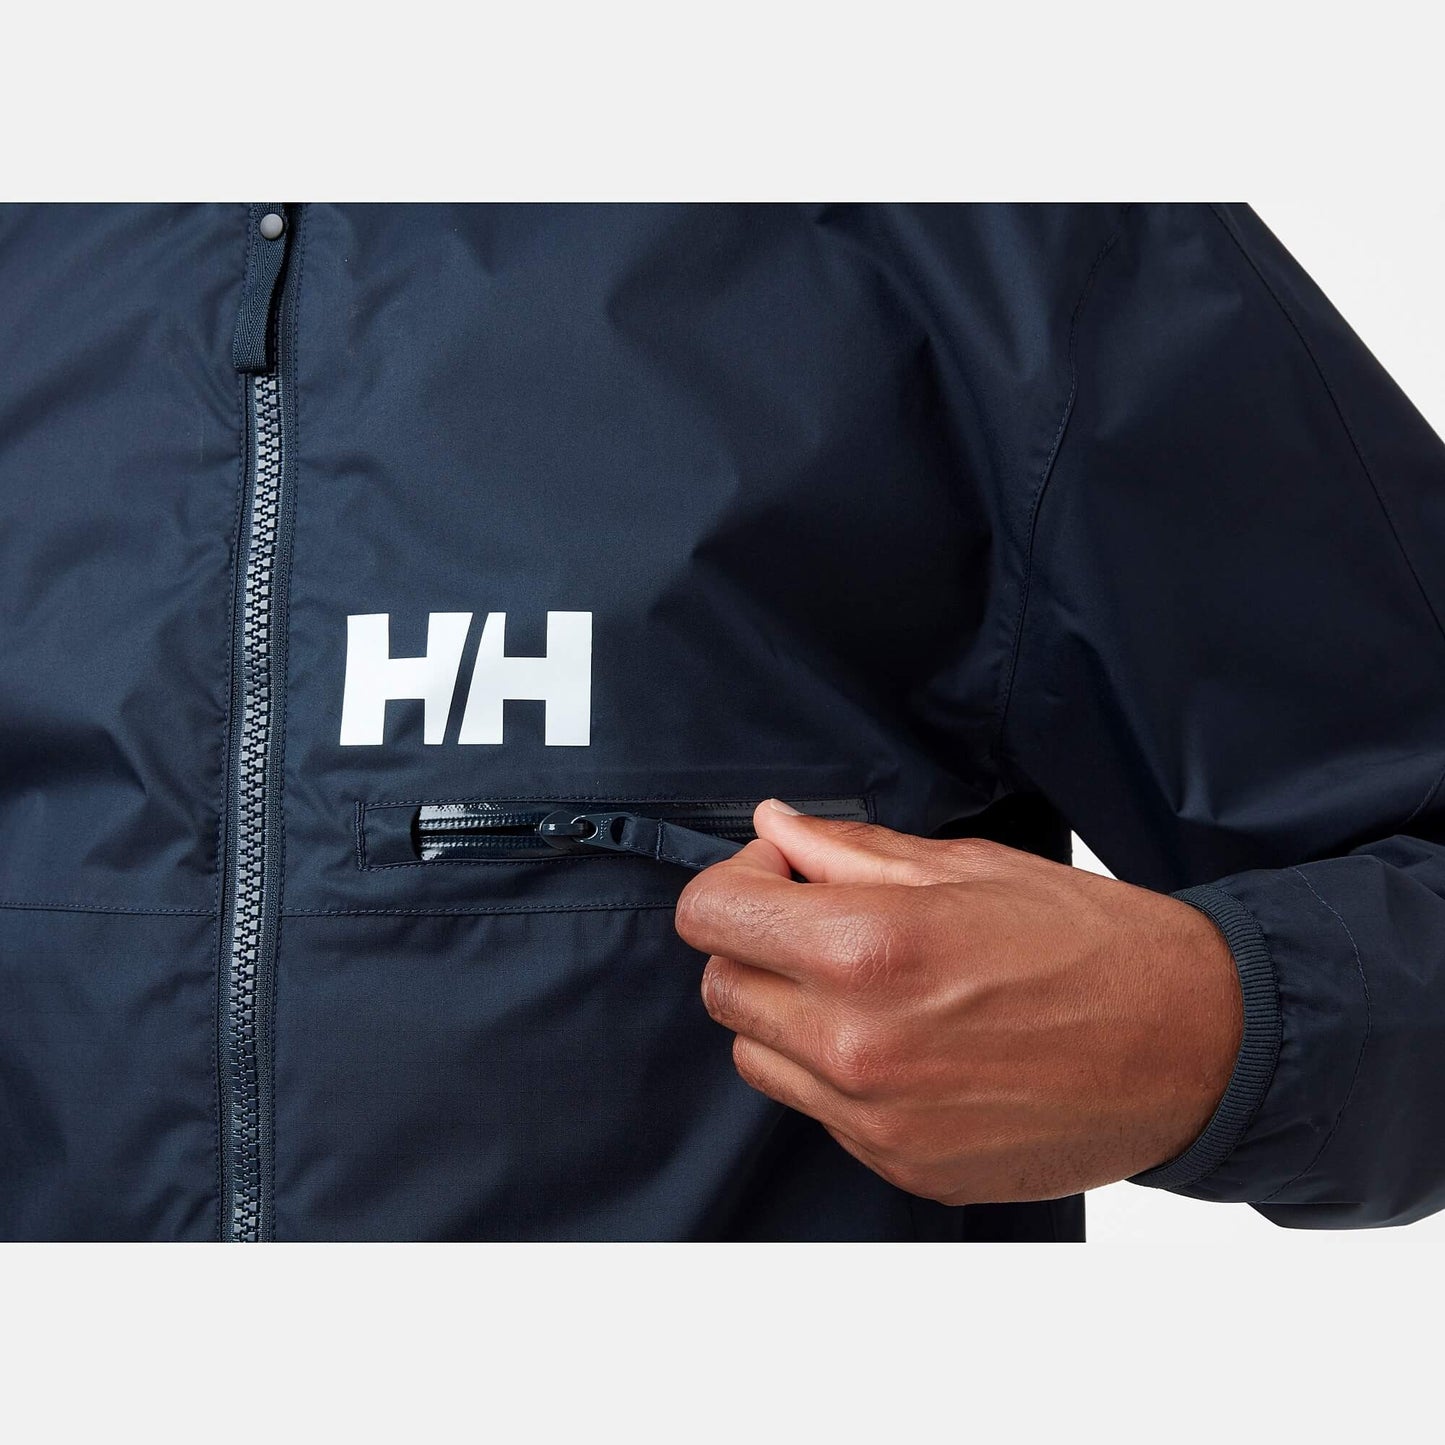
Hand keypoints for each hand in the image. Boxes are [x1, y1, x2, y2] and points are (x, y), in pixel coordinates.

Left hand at [674, 801, 1243, 1203]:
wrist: (1193, 1049)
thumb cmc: (1094, 944)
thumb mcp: (967, 867)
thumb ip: (850, 851)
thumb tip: (776, 827)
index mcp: (866, 949)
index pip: (710, 916)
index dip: (735, 883)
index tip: (777, 874)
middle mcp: (855, 1044)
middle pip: (720, 988)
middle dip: (754, 944)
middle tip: (817, 920)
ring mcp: (875, 1118)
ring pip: (757, 1056)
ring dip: (785, 1012)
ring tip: (864, 984)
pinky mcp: (901, 1165)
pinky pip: (818, 1111)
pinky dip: (835, 1072)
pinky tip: (904, 1040)